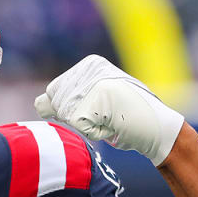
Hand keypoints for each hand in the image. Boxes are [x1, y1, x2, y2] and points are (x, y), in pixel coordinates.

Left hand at [34, 55, 183, 165]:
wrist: (159, 128)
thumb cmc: (126, 117)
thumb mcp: (95, 101)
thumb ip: (67, 99)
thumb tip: (38, 104)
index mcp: (90, 64)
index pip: (55, 91)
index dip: (71, 108)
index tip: (99, 107)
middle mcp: (91, 68)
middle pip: (57, 102)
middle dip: (76, 116)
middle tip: (106, 114)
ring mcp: (94, 82)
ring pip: (66, 114)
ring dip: (86, 125)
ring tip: (110, 118)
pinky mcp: (96, 99)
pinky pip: (78, 125)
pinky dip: (94, 132)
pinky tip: (113, 124)